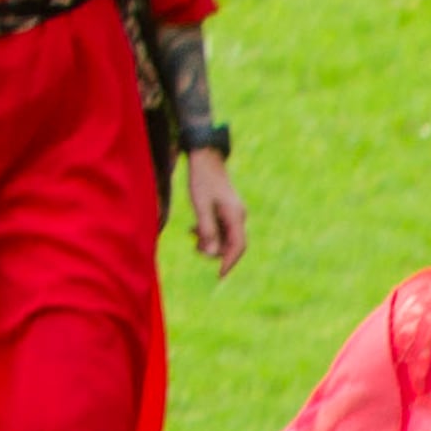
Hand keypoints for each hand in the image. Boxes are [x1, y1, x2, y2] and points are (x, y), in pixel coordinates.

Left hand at [186, 149, 246, 275]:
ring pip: (224, 237)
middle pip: (231, 245)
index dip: (229, 263)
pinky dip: (208, 232)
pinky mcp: (226, 210)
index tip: (219, 275)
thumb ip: (207, 230)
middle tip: (194, 248)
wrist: (205, 156)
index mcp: (235, 216)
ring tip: (191, 235)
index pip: (237, 247)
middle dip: (214, 250)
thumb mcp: (200, 205)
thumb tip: (211, 254)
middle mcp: (238, 216)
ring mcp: (233, 213)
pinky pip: (220, 228)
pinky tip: (193, 229)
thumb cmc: (201, 178)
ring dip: (209, 241)